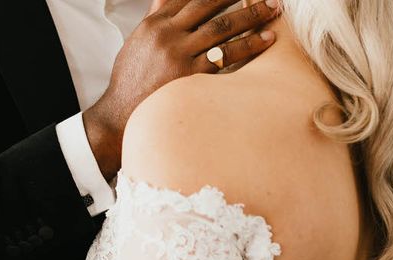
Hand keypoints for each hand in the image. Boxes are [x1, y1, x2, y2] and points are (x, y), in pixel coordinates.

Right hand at [84, 0, 279, 179]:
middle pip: (209, 4)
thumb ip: (155, 19)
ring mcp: (179, 54)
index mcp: (155, 24)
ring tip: (272, 10)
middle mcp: (167, 34)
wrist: (120, 116)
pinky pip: (226, 57)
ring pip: (222, 27)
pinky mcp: (190, 77)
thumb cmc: (131, 82)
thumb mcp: (137, 44)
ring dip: (251, 15)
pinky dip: (248, 46)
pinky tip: (265, 40)